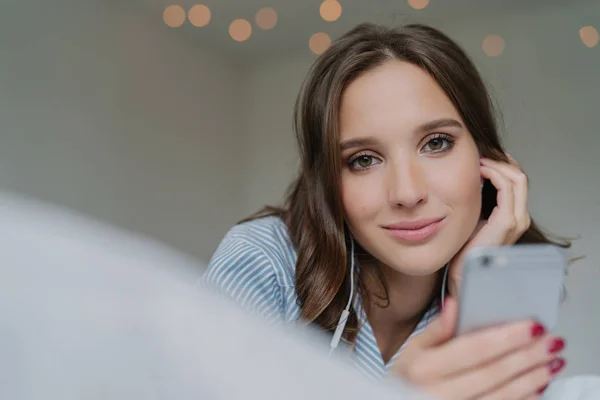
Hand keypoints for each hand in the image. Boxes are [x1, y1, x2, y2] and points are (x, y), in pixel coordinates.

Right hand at [392, 298, 565, 399]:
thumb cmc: (410, 376)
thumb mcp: (414, 348)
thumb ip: (437, 328)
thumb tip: (455, 304)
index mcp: (425, 367)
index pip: (474, 348)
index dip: (507, 337)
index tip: (532, 325)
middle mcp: (439, 393)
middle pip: (494, 372)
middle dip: (527, 355)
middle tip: (551, 341)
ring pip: (503, 395)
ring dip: (532, 377)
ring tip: (552, 361)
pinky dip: (525, 398)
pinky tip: (538, 384)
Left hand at [448, 155, 530, 296]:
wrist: (461, 274)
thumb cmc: (462, 249)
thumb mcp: (470, 218)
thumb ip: (475, 202)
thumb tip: (464, 179)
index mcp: (512, 216)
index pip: (515, 180)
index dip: (500, 164)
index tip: (481, 155)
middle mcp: (519, 217)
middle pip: (519, 175)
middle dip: (500, 159)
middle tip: (480, 151)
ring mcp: (516, 220)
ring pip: (517, 178)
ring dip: (498, 163)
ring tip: (479, 158)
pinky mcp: (506, 223)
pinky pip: (507, 187)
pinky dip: (494, 173)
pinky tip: (479, 169)